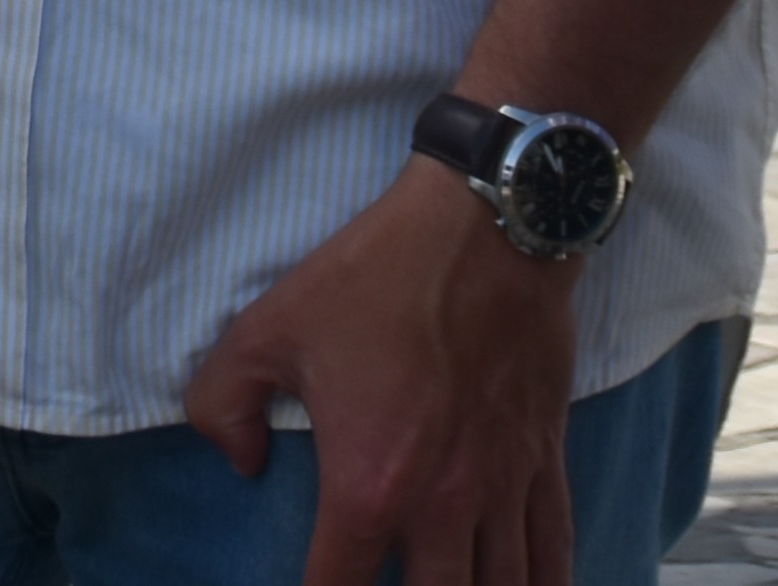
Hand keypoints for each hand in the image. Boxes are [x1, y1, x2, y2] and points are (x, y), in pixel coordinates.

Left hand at [179, 157, 582, 585]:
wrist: (486, 227)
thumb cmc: (378, 276)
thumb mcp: (266, 328)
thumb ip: (222, 402)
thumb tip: (239, 462)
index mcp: (370, 485)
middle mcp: (443, 505)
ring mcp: (502, 487)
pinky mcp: (544, 458)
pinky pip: (556, 548)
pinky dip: (546, 582)